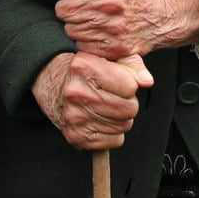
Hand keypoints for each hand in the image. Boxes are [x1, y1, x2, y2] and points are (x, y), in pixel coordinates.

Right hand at [32, 52, 154, 149]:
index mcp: (85, 68)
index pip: (130, 86)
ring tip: (107, 108)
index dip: (130, 85)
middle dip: (128, 103)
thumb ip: (131, 65)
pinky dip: (113, 133)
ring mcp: (74, 117)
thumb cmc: (84, 69)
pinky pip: (115, 141)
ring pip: (124, 126)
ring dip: (121, 118)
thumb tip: (147, 81)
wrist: (51, 83)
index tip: (121, 82)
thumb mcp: (106, 57)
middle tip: (115, 97)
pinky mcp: (76, 136)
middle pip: (129, 108)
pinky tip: (101, 120)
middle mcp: (77, 93)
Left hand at [52, 0, 198, 58]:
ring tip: (92, 18)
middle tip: (83, 6)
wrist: (155, 15)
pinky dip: (85, 39)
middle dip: (69, 7)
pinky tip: (97, 31)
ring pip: (70, 28)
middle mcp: (112, 2)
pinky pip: (81, 45)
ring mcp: (114, 26)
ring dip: (76, 24)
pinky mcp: (114, 47)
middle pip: (64, 9)